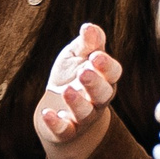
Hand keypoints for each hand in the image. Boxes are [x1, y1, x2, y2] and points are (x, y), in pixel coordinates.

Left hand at [36, 21, 124, 158]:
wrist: (58, 106)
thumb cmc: (72, 75)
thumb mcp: (78, 55)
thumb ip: (87, 43)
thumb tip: (89, 27)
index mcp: (104, 79)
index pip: (113, 73)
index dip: (106, 66)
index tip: (96, 56)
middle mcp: (97, 100)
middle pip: (102, 94)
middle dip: (94, 83)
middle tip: (84, 72)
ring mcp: (83, 117)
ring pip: (85, 113)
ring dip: (77, 103)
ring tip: (67, 90)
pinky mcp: (67, 130)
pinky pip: (64, 129)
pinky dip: (55, 123)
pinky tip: (46, 113)